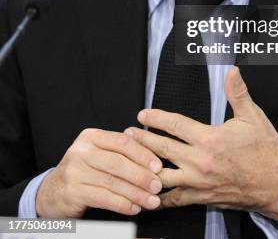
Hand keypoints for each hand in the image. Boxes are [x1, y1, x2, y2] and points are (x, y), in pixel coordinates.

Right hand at [36, 128, 162, 217]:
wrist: (51, 192)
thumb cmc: (83, 172)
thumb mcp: (97, 154)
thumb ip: (119, 153)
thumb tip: (153, 160)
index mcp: (91, 136)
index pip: (122, 142)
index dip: (142, 154)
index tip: (158, 166)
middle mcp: (81, 151)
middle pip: (118, 162)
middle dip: (141, 175)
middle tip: (157, 185)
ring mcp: (75, 171)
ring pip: (112, 182)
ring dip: (135, 193)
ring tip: (151, 201)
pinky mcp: (73, 192)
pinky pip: (103, 198)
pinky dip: (122, 204)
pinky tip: (134, 208)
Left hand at [125, 67, 277, 220]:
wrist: (277, 185)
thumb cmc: (266, 150)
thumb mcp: (253, 117)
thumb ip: (238, 93)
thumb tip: (232, 70)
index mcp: (210, 139)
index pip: (175, 125)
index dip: (156, 117)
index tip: (143, 114)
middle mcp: (200, 162)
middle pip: (162, 149)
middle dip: (141, 140)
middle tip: (126, 134)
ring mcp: (199, 182)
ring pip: (163, 175)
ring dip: (144, 167)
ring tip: (130, 160)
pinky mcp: (201, 198)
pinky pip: (174, 200)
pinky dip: (158, 196)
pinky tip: (147, 193)